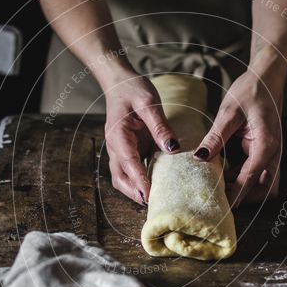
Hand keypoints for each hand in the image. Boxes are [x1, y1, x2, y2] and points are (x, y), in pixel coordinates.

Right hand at [104, 71, 179, 204]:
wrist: (120, 82)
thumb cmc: (133, 89)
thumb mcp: (149, 102)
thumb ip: (160, 126)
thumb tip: (171, 148)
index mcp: (118, 135)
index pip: (128, 162)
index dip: (139, 180)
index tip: (149, 195)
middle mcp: (115, 146)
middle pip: (120, 178)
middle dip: (134, 193)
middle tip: (153, 204)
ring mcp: (119, 150)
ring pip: (122, 178)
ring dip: (135, 190)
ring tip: (154, 200)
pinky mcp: (128, 151)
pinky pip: (131, 171)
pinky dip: (139, 182)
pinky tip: (155, 186)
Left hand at [194, 71, 282, 205]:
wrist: (266, 76)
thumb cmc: (251, 90)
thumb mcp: (229, 112)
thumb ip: (216, 137)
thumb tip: (200, 157)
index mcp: (266, 144)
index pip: (251, 178)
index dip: (236, 194)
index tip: (220, 206)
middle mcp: (273, 152)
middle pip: (264, 189)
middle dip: (245, 197)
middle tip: (219, 199)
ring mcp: (271, 152)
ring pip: (262, 183)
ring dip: (243, 188)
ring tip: (218, 188)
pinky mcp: (265, 150)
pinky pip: (256, 172)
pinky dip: (242, 177)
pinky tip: (223, 174)